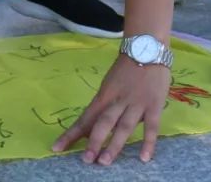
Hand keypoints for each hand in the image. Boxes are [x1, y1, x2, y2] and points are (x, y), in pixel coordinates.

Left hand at [52, 56, 169, 164]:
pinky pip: (151, 126)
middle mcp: (117, 100)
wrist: (146, 48)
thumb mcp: (109, 85)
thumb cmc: (126, 69)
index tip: (57, 148)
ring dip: (115, 144)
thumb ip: (103, 106)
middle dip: (94, 141)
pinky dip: (148, 142)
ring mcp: (136, 103)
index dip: (71, 133)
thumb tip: (90, 129)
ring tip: (105, 162)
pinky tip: (144, 158)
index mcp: (104, 95)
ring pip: (123, 126)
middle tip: (86, 160)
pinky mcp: (154, 105)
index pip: (85, 117)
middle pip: (103, 122)